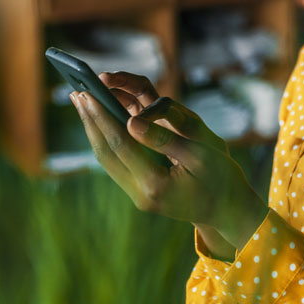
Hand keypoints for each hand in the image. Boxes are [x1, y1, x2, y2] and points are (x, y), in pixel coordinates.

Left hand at [72, 73, 268, 250]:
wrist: (228, 212)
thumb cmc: (222, 177)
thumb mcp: (202, 153)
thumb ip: (165, 137)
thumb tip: (131, 121)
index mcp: (156, 184)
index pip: (121, 144)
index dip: (102, 116)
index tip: (88, 93)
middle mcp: (141, 194)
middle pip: (106, 152)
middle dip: (90, 120)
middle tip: (76, 91)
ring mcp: (138, 196)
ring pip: (106, 159)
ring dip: (93, 129)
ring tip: (81, 102)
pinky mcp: (139, 192)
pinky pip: (116, 162)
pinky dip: (106, 139)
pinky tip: (100, 121)